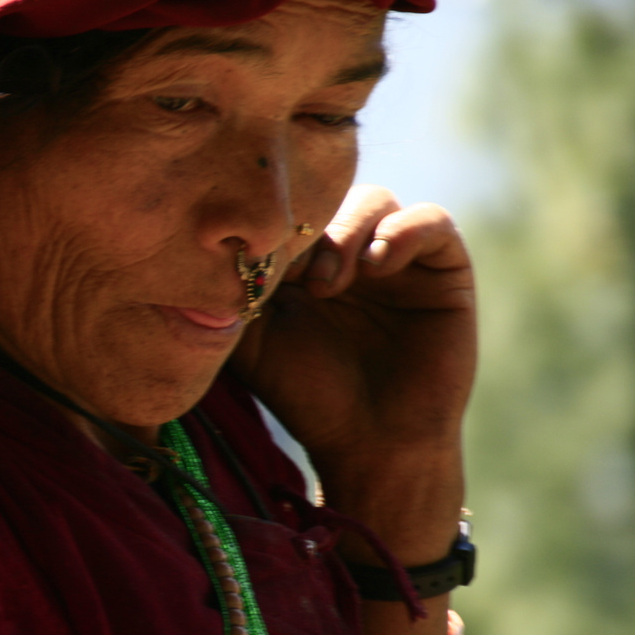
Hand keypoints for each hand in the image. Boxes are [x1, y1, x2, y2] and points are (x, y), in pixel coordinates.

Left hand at [231, 185, 475, 561]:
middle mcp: (352, 248)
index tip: (256, 263)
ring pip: (375, 199)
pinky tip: (377, 265)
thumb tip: (190, 248)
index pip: (289, 207)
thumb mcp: (249, 338)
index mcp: (304, 257)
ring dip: (348, 230)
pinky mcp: (444, 269)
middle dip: (310, 226)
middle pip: (331, 192)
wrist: (368, 441)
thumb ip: (226, 292)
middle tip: (298, 277)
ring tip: (331, 283)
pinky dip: (403, 231)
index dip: (273, 224)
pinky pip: (430, 219)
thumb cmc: (304, 393)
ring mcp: (398, 256)